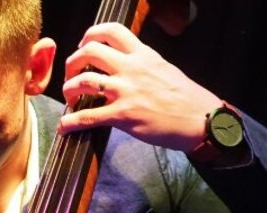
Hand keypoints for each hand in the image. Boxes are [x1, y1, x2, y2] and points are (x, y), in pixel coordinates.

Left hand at [59, 22, 221, 152]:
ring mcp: (126, 91)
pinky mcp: (123, 115)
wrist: (201, 120)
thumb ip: (141, 64)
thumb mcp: (163, 68)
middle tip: (71, 76)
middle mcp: (132, 68)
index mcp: (143, 55)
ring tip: (70, 99)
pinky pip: (87, 116)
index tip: (83, 46)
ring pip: (83, 81)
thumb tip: (122, 66)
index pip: (112, 31)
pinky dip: (70, 122)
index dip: (90, 34)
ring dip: (69, 90)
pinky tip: (65, 127)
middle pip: (90, 51)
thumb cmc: (185, 98)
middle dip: (72, 62)